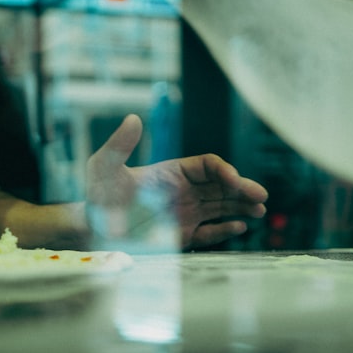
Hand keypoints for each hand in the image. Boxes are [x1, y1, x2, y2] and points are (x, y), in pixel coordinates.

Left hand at [86, 115, 267, 248]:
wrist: (92, 228)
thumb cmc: (97, 195)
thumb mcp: (103, 166)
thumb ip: (119, 145)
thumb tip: (133, 118)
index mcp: (171, 172)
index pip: (207, 166)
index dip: (223, 171)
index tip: (233, 181)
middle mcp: (182, 190)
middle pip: (221, 185)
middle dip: (242, 189)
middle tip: (260, 196)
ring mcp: (184, 213)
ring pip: (221, 206)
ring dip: (241, 207)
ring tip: (260, 210)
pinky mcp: (181, 235)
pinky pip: (209, 231)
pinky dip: (225, 229)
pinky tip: (240, 226)